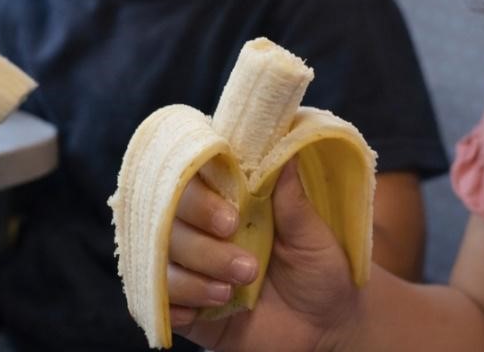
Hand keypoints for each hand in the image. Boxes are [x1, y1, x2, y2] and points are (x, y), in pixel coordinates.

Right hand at [168, 159, 363, 351]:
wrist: (326, 333)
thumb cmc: (323, 275)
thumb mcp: (315, 238)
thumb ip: (293, 200)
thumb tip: (285, 150)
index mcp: (236, 200)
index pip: (195, 176)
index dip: (200, 193)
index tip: (231, 218)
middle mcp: (207, 228)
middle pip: (168, 216)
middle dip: (201, 242)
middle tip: (247, 264)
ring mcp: (193, 266)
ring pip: (161, 258)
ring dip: (196, 276)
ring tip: (235, 288)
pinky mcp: (186, 304)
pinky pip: (158, 298)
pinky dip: (178, 304)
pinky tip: (209, 308)